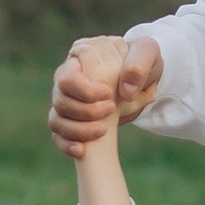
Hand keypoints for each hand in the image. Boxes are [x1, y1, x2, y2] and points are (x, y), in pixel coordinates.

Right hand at [49, 33, 162, 152]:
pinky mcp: (69, 120)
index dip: (84, 90)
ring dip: (79, 130)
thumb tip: (125, 91)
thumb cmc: (140, 62)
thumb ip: (138, 63)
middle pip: (60, 101)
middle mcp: (66, 81)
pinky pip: (58, 135)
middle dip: (85, 111)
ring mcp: (65, 101)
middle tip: (112, 109)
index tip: (109, 94)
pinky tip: (81, 151)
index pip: (67, 78)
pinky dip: (67, 144)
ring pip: (57, 120)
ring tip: (103, 130)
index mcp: (78, 60)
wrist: (141, 81)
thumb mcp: (147, 53)